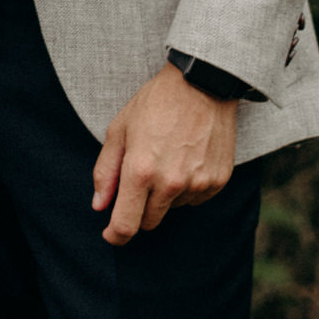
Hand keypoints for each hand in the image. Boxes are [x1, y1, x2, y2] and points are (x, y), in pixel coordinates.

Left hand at [91, 63, 238, 245]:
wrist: (202, 83)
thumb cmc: (156, 103)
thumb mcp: (120, 129)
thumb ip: (106, 171)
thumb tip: (100, 206)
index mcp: (141, 171)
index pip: (126, 226)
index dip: (115, 235)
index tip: (111, 234)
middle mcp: (170, 183)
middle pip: (149, 222)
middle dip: (139, 209)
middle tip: (141, 179)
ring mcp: (197, 184)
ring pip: (173, 209)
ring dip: (165, 194)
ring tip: (167, 157)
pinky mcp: (218, 181)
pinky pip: (195, 199)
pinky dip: (187, 187)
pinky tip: (187, 158)